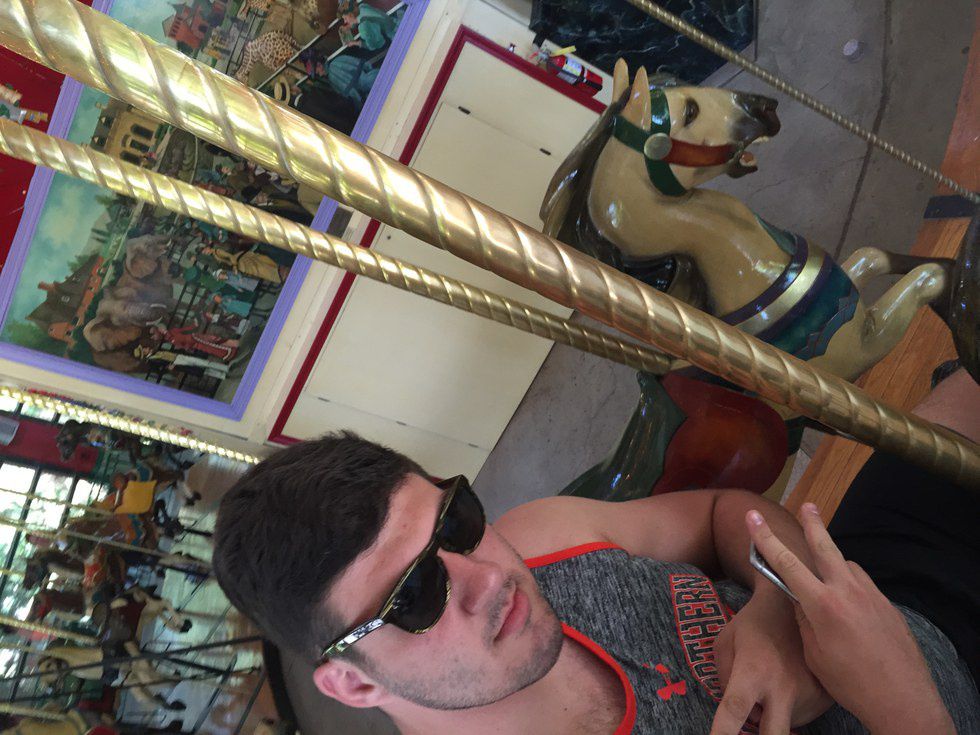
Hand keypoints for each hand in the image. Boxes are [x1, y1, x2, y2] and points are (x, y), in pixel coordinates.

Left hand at [710, 590, 830, 733]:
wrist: (796, 603)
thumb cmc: (754, 623)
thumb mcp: (725, 641)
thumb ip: (723, 678)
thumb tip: (737, 713)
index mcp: (752, 670)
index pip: (734, 709)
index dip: (723, 733)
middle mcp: (783, 686)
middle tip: (754, 720)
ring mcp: (808, 693)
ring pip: (784, 725)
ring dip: (771, 714)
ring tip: (771, 681)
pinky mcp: (825, 697)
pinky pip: (800, 716)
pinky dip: (789, 707)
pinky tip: (788, 680)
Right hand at [746, 504, 954, 733]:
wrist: (902, 699)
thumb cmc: (851, 683)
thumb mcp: (814, 653)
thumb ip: (805, 620)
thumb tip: (800, 599)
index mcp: (823, 604)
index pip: (786, 563)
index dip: (765, 539)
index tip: (753, 518)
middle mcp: (848, 591)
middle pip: (825, 547)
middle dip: (813, 524)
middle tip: (807, 505)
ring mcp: (871, 595)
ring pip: (846, 566)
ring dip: (833, 563)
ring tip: (824, 575)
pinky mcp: (887, 605)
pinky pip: (862, 584)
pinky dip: (850, 584)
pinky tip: (848, 603)